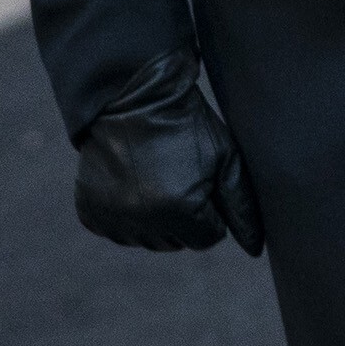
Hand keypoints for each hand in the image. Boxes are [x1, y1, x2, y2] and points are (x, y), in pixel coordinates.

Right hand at [73, 46, 264, 254]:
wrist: (134, 95)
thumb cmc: (187, 124)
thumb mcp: (224, 158)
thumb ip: (243, 207)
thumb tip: (255, 250)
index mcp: (180, 210)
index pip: (208, 239)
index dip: (210, 208)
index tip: (202, 178)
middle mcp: (142, 221)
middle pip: (177, 243)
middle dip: (183, 215)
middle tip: (176, 172)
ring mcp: (112, 218)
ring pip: (147, 240)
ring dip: (155, 217)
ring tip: (154, 174)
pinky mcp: (89, 212)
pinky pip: (117, 230)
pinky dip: (125, 212)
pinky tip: (130, 179)